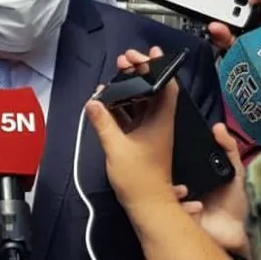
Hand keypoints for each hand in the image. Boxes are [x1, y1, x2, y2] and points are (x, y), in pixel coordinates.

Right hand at [86, 47, 180, 214]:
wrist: (148, 205)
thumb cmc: (140, 180)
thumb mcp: (117, 148)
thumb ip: (103, 124)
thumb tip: (93, 104)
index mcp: (160, 121)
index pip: (167, 86)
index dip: (159, 67)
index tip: (147, 54)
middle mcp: (159, 123)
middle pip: (153, 89)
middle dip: (139, 73)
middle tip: (124, 61)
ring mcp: (151, 132)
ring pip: (142, 102)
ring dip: (130, 88)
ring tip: (114, 77)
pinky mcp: (142, 141)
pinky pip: (134, 117)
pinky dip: (123, 107)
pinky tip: (107, 103)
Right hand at [172, 124, 248, 257]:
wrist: (236, 232)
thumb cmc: (234, 202)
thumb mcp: (235, 171)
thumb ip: (229, 148)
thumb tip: (218, 126)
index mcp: (187, 174)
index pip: (171, 160)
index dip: (167, 153)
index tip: (167, 145)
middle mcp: (177, 186)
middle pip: (162, 175)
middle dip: (163, 171)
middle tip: (168, 168)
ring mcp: (175, 204)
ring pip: (163, 192)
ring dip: (172, 190)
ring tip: (184, 190)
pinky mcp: (176, 220)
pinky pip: (171, 211)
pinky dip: (183, 207)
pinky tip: (196, 206)